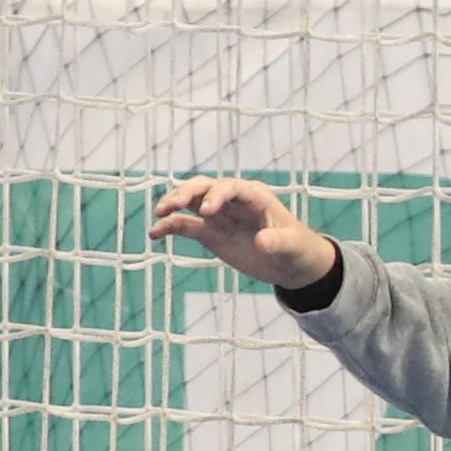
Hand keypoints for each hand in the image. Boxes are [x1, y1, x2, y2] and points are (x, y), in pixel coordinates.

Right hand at [150, 176, 338, 287]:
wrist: (291, 263)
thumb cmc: (296, 247)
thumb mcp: (292, 245)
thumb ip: (278, 242)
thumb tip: (262, 242)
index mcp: (253, 196)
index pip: (230, 187)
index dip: (216, 195)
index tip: (206, 212)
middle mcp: (232, 201)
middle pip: (204, 187)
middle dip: (187, 193)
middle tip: (172, 205)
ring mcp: (219, 216)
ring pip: (191, 202)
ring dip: (174, 204)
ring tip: (160, 213)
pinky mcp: (210, 233)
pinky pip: (186, 226)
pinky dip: (170, 228)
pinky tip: (154, 235)